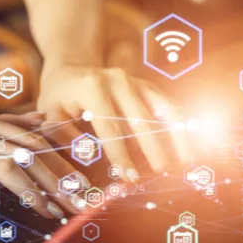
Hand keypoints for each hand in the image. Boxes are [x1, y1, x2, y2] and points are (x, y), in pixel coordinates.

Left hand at [37, 65, 191, 176]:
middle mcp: (118, 80)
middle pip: (141, 119)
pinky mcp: (148, 85)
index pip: (109, 127)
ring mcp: (136, 81)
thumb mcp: (50, 112)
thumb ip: (63, 135)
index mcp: (92, 88)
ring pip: (164, 108)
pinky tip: (191, 144)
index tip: (128, 177)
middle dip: (153, 148)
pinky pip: (169, 105)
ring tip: (187, 161)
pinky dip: (182, 124)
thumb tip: (85, 160)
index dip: (120, 154)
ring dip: (178, 135)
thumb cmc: (59, 94)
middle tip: (162, 172)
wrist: (72, 65)